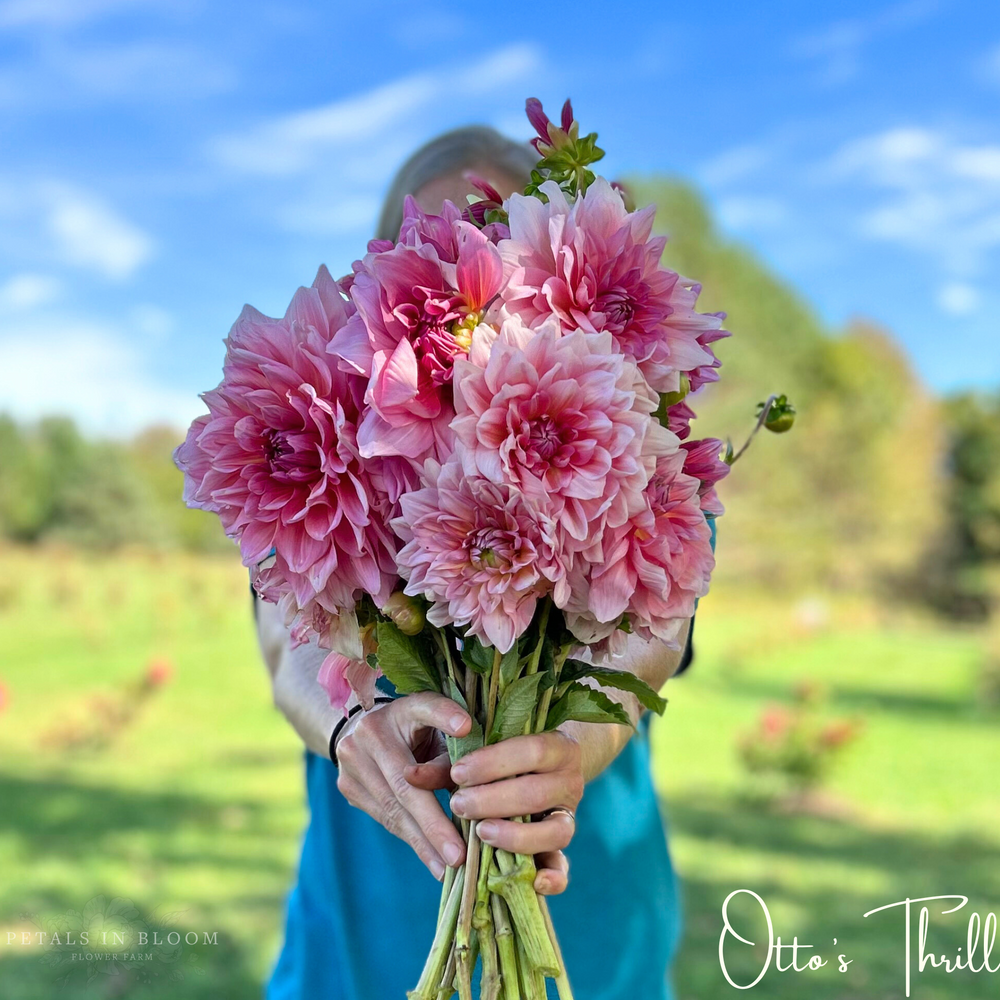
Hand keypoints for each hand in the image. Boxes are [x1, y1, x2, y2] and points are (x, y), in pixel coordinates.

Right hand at [334, 692, 471, 880]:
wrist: (362, 730)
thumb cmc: (418, 730)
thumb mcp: (439, 727)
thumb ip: (453, 748)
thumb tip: (468, 786)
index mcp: (402, 707)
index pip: (426, 708)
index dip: (444, 716)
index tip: (465, 726)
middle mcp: (369, 731)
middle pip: (405, 784)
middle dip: (434, 824)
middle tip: (458, 856)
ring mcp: (352, 760)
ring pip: (393, 809)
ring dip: (423, 843)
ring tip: (448, 869)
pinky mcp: (346, 786)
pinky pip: (385, 818)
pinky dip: (411, 840)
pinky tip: (432, 861)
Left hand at [406, 731, 583, 895]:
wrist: (547, 768)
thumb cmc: (504, 757)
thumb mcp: (481, 754)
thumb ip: (448, 765)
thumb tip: (410, 775)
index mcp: (557, 747)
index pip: (532, 751)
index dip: (494, 763)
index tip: (459, 773)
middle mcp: (570, 781)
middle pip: (537, 793)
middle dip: (494, 801)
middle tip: (458, 804)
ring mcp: (568, 816)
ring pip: (555, 832)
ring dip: (515, 836)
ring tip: (481, 833)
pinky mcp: (560, 847)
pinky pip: (563, 867)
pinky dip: (553, 877)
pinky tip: (533, 882)